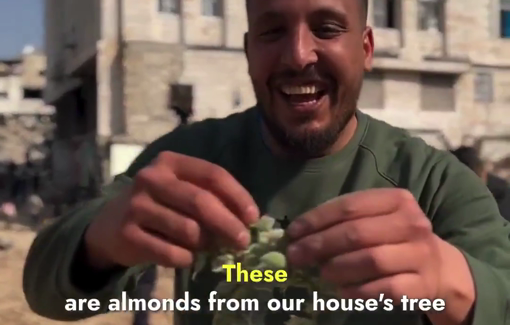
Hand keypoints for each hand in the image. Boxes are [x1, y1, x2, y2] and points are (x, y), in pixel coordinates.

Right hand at [84, 152, 258, 269]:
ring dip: (206, 244)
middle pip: (201, 202)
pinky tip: (187, 257)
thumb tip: (248, 219)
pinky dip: (186, 259)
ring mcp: (136, 206)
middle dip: (228, 224)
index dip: (237, 196)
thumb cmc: (159, 206)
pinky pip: (171, 253)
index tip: (253, 217)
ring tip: (208, 247)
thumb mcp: (181, 191)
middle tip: (243, 242)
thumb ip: (211, 197)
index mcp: (171, 162)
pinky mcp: (128, 234)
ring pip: (188, 230)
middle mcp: (151, 179)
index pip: (213, 174)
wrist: (110, 226)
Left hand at [285, 188, 440, 300]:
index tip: (293, 232)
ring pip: (371, 260)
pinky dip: (358, 291)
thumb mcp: (374, 220)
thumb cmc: (393, 239)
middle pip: (357, 233)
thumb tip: (298, 235)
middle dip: (320, 245)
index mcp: (396, 200)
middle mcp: (412, 224)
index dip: (317, 219)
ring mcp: (420, 254)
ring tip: (321, 273)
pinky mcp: (422, 285)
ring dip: (338, 268)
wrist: (438, 268)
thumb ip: (343, 222)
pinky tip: (341, 291)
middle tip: (296, 256)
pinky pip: (385, 289)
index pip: (349, 206)